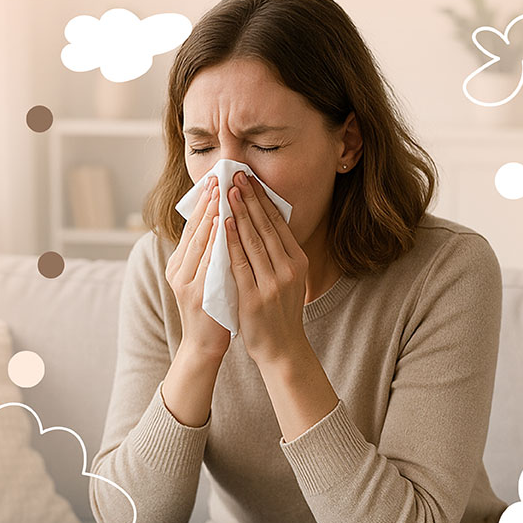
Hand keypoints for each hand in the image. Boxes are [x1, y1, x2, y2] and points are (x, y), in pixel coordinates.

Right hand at [165, 176, 231, 360]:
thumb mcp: (205, 278)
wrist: (204, 346)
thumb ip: (209, 254)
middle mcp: (178, 270)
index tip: (215, 180)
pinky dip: (214, 242)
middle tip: (218, 178)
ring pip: (198, 242)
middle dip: (207, 203)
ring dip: (210, 216)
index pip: (193, 227)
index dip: (203, 203)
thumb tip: (222, 223)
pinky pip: (207, 262)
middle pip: (193, 230)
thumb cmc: (211, 310)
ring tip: (221, 193)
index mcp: (179, 264)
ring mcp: (186, 282)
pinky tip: (222, 225)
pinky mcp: (197, 294)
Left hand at [223, 171, 309, 365]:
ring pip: (253, 240)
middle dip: (249, 198)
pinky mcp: (255, 297)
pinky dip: (231, 241)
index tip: (250, 179)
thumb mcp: (288, 278)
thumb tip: (264, 222)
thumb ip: (279, 254)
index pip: (278, 223)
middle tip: (237, 175)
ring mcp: (272, 283)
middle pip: (266, 226)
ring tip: (228, 191)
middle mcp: (289, 269)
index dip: (263, 199)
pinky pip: (240, 263)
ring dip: (239, 212)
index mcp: (298, 261)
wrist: (282, 348)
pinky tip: (224, 224)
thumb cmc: (280, 311)